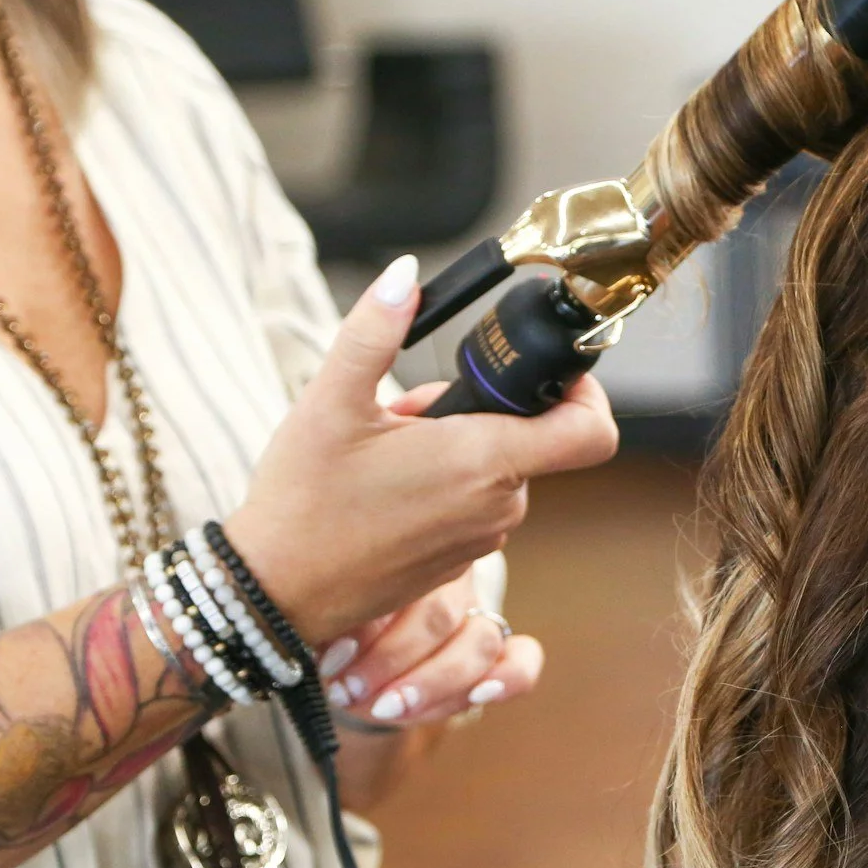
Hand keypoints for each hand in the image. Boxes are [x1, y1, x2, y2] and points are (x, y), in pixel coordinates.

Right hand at [222, 255, 619, 648]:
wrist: (278, 591)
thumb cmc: (303, 501)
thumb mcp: (330, 401)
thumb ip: (374, 331)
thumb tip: (405, 275)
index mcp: (483, 462)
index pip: (589, 432)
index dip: (587, 395)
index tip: (554, 375)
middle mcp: (497, 507)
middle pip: (526, 440)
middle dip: (478, 414)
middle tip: (410, 413)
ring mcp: (481, 540)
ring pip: (496, 473)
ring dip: (455, 449)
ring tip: (388, 450)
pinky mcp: (460, 564)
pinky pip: (474, 507)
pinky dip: (445, 486)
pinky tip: (387, 487)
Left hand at [317, 570, 542, 728]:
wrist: (350, 657)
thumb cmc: (331, 627)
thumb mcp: (321, 617)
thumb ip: (328, 622)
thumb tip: (328, 647)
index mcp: (402, 555)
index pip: (400, 582)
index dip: (367, 626)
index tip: (328, 661)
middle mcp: (449, 578)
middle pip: (440, 615)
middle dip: (390, 662)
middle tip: (346, 691)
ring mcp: (478, 617)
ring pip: (480, 641)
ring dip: (430, 683)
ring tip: (383, 708)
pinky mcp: (498, 656)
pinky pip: (523, 661)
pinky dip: (508, 679)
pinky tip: (480, 695)